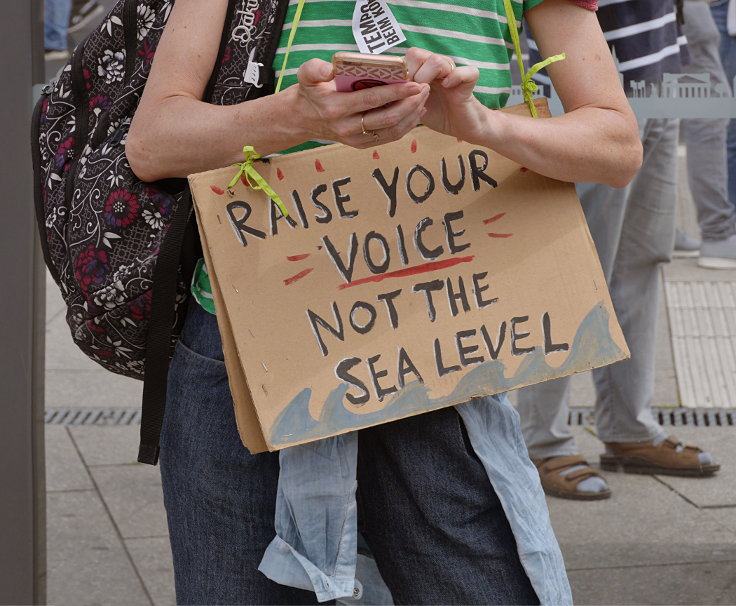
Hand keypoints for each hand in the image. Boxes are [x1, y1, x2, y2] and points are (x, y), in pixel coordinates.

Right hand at [293, 58, 429, 147]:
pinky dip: (406, 126)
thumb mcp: (306, 75)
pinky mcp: (362, 145)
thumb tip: (329, 69)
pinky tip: (416, 112)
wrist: (303, 118)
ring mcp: (356, 139)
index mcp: (336, 108)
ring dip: (412, 115)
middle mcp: (347, 127)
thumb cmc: (311, 91)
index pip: (372, 100)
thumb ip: (314, 69)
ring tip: (424, 98)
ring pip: (392, 130)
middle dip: (410, 104)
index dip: (395, 92)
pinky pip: (389, 137)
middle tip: (424, 88)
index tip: (414, 83)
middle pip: (387, 118)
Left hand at [404, 47, 487, 142]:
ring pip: (437, 60)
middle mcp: (436, 66)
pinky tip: (447, 87)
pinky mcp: (468, 81)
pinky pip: (467, 71)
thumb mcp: (412, 106)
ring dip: (426, 77)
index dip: (398, 74)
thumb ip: (399, 97)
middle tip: (410, 94)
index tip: (396, 92)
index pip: (404, 58)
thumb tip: (379, 94)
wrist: (460, 125)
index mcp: (421, 70)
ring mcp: (452, 72)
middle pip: (417, 54)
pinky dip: (456, 77)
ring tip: (425, 93)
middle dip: (408, 76)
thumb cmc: (435, 114)